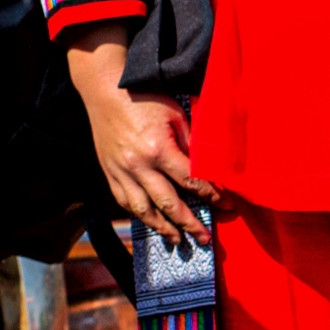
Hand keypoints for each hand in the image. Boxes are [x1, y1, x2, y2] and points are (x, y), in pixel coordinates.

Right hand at [67, 32, 217, 243]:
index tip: (225, 205)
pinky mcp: (108, 171)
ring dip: (162, 228)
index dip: (211, 196)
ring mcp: (120, 171)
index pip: (190, 181)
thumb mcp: (175, 115)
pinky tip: (151, 222)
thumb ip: (191, 142)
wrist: (104, 89)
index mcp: (159, 149)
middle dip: (189, 224)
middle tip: (204, 238)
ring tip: (177, 240)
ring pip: (143, 210)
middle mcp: (138, 165)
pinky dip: (139, 215)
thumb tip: (207, 167)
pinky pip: (123, 201)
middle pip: (168, 203)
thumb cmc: (144, 98)